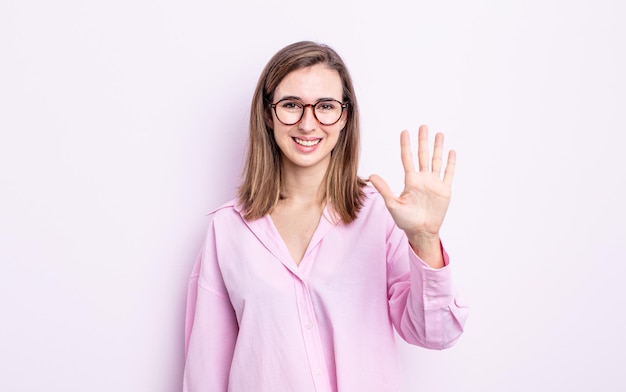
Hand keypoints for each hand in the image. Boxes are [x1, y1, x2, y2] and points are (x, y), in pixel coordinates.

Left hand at [369, 125, 454, 265]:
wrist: (421, 232)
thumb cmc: (405, 220)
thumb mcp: (393, 204)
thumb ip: (384, 189)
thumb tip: (372, 175)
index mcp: (410, 181)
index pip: (407, 158)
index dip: (406, 145)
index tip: (405, 131)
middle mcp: (422, 179)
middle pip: (423, 155)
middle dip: (423, 141)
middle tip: (423, 126)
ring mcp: (434, 184)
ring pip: (436, 161)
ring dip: (438, 148)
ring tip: (439, 134)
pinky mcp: (444, 190)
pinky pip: (448, 174)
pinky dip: (450, 163)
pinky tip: (451, 152)